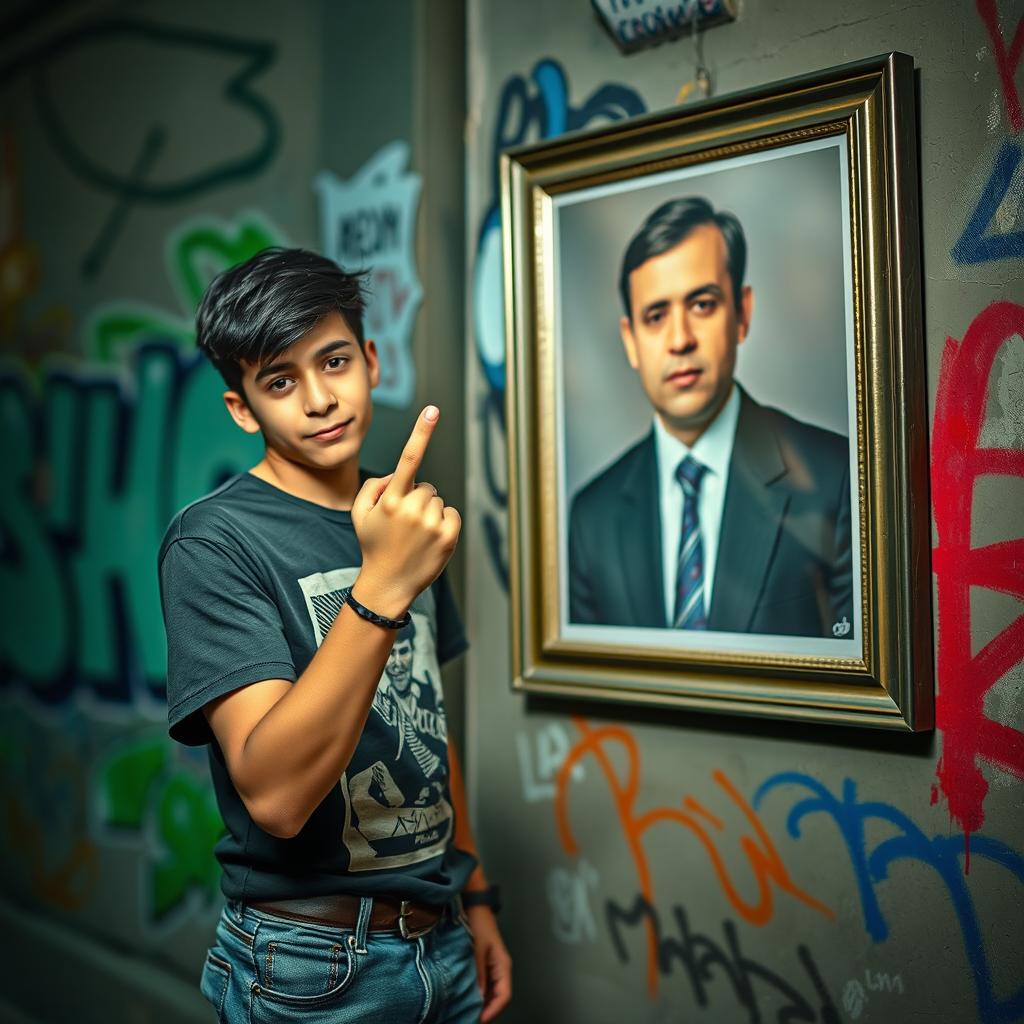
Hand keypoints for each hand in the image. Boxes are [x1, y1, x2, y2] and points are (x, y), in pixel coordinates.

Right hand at [351, 406, 460, 617]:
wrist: (388, 585)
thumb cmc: (374, 545)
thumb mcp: (359, 513)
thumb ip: (373, 486)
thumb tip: (395, 475)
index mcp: (390, 498)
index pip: (408, 458)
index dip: (421, 431)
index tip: (433, 410)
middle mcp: (412, 508)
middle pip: (426, 486)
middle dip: (417, 498)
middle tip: (404, 523)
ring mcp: (432, 523)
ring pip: (438, 500)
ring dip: (429, 512)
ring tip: (415, 535)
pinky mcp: (449, 536)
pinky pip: (452, 514)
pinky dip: (443, 523)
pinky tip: (429, 540)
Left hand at [466, 905, 511, 1021]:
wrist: (475, 907)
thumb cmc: (478, 925)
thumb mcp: (477, 949)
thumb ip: (479, 973)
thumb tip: (479, 997)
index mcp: (503, 965)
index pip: (504, 995)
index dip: (494, 1010)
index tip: (480, 1020)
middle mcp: (501, 969)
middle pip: (500, 997)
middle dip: (489, 1011)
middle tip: (472, 1020)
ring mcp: (495, 968)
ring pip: (494, 993)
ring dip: (484, 1005)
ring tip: (470, 1014)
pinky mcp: (487, 966)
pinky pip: (487, 986)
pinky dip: (481, 996)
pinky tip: (470, 1001)